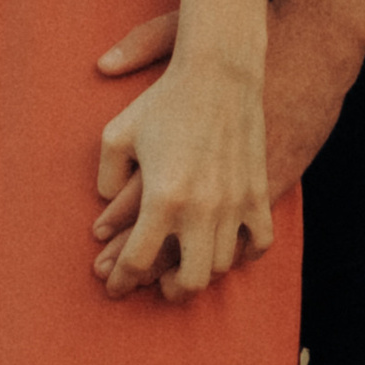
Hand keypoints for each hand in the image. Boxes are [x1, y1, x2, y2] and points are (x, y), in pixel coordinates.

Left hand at [93, 51, 271, 302]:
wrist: (219, 73)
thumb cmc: (161, 101)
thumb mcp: (116, 135)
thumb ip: (105, 179)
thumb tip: (106, 212)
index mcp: (160, 197)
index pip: (137, 260)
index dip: (121, 280)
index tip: (112, 286)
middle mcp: (200, 208)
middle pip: (186, 280)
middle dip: (166, 291)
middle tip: (156, 287)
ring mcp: (234, 203)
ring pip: (220, 266)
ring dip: (200, 273)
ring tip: (186, 268)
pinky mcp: (258, 192)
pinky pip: (259, 243)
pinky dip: (243, 254)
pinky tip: (228, 249)